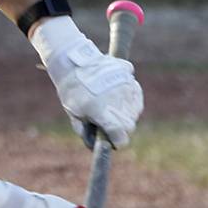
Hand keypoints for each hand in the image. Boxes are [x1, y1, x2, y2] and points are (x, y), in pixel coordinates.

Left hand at [33, 21, 142, 147]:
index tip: (115, 142)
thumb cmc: (71, 90)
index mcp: (101, 111)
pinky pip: (136, 95)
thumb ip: (85, 132)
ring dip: (128, 114)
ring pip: (135, 110)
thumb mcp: (74, 114)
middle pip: (129, 125)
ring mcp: (125, 86)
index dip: (119, 142)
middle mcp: (116, 99)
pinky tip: (120, 98)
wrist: (73, 61)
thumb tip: (95, 147)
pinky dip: (131, 100)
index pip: (121, 135)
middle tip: (111, 126)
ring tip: (114, 110)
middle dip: (122, 129)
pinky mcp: (128, 76)